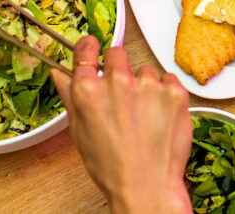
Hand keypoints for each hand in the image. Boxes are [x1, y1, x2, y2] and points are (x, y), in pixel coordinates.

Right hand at [51, 37, 192, 213]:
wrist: (146, 186)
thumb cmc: (111, 166)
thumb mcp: (80, 132)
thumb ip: (70, 96)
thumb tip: (60, 73)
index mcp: (88, 90)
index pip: (86, 49)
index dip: (90, 48)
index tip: (93, 48)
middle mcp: (118, 82)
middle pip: (117, 53)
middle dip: (119, 68)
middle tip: (124, 94)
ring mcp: (148, 85)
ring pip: (145, 70)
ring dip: (145, 86)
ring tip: (144, 115)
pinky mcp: (174, 92)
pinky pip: (168, 80)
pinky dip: (166, 94)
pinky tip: (159, 116)